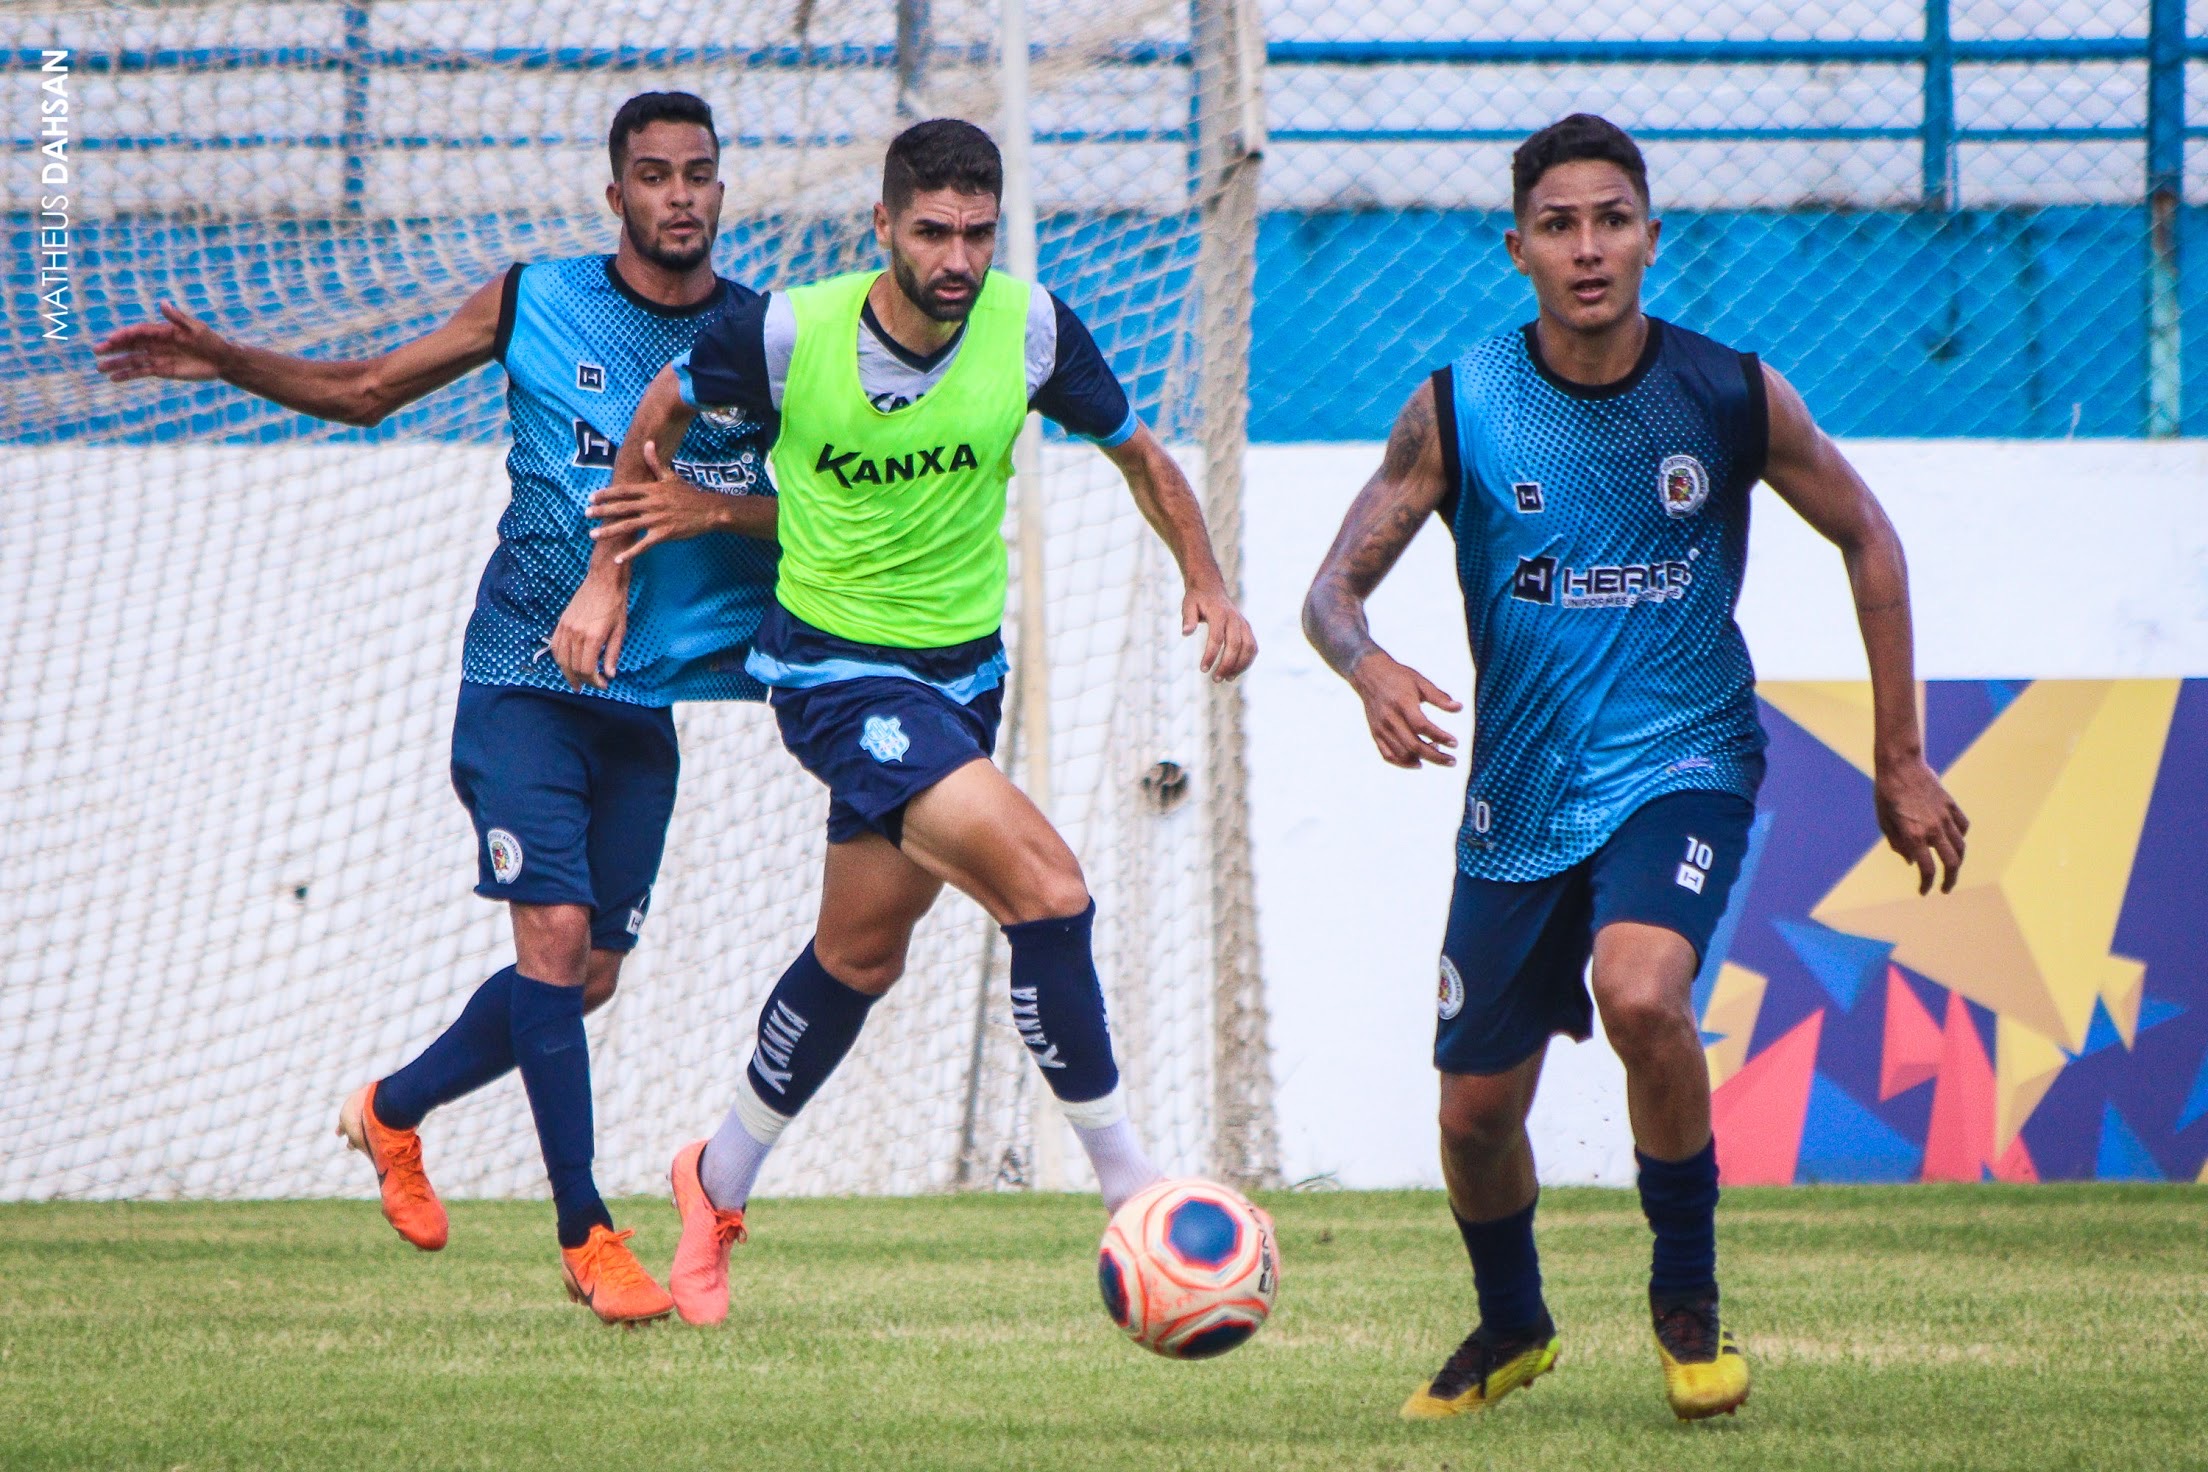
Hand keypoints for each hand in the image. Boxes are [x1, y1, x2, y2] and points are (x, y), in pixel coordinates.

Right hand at [94, 302, 228, 382]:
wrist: (221, 360)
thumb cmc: (210, 341)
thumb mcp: (196, 328)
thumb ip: (178, 318)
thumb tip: (163, 303)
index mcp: (162, 331)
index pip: (138, 332)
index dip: (125, 335)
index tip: (112, 339)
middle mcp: (156, 343)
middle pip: (131, 345)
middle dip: (114, 348)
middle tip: (97, 351)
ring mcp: (158, 357)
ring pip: (133, 360)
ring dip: (117, 363)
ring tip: (99, 368)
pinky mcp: (162, 370)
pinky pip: (142, 372)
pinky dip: (129, 375)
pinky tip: (114, 379)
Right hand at [550, 566, 628, 690]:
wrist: (603, 580)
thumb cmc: (616, 605)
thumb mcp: (620, 630)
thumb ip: (613, 654)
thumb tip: (610, 675)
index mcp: (592, 637)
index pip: (587, 669)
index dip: (594, 681)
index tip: (603, 685)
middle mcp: (576, 634)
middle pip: (573, 667)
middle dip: (582, 680)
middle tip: (589, 686)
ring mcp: (566, 628)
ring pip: (561, 659)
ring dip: (567, 673)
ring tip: (575, 682)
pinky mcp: (561, 622)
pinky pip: (555, 646)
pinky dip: (559, 659)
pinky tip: (566, 665)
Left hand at [585, 440, 730, 562]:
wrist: (709, 510)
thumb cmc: (689, 494)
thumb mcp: (671, 476)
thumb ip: (655, 462)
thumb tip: (647, 443)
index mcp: (651, 489)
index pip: (624, 491)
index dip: (607, 494)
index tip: (592, 497)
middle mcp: (651, 504)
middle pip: (622, 508)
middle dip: (602, 511)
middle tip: (586, 514)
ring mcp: (657, 520)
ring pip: (628, 526)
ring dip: (609, 530)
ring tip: (593, 534)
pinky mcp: (664, 534)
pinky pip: (643, 545)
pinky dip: (630, 553)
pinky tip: (617, 559)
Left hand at [1182, 582, 1256, 681]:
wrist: (1211, 587)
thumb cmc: (1197, 599)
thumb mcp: (1188, 605)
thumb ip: (1188, 618)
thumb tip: (1186, 633)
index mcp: (1219, 613)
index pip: (1217, 638)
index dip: (1210, 655)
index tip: (1203, 669)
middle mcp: (1235, 618)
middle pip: (1235, 645)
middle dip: (1226, 664)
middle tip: (1215, 679)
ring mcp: (1243, 624)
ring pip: (1248, 647)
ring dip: (1240, 666)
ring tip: (1227, 679)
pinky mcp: (1247, 629)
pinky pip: (1252, 647)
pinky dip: (1247, 661)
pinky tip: (1235, 672)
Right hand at [1349, 651, 1461, 767]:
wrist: (1368, 675)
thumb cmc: (1398, 677)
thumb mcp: (1421, 682)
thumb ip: (1439, 697)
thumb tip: (1459, 708)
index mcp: (1403, 703)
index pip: (1422, 726)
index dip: (1440, 736)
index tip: (1455, 743)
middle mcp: (1390, 718)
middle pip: (1413, 745)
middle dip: (1436, 756)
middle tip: (1452, 761)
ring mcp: (1381, 728)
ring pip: (1402, 753)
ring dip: (1422, 758)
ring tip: (1436, 752)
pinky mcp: (1375, 733)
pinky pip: (1388, 755)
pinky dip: (1403, 763)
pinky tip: (1417, 762)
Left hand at [1874, 754, 1968, 894]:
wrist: (1900, 765)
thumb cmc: (1886, 793)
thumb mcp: (1884, 821)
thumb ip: (1897, 844)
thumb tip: (1910, 861)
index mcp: (1914, 835)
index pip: (1927, 869)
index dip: (1927, 884)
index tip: (1924, 891)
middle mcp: (1933, 829)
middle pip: (1952, 863)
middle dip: (1950, 880)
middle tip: (1945, 888)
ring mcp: (1945, 816)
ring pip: (1961, 846)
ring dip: (1958, 861)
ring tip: (1952, 868)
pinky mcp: (1951, 805)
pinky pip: (1963, 827)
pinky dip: (1961, 837)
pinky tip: (1954, 841)